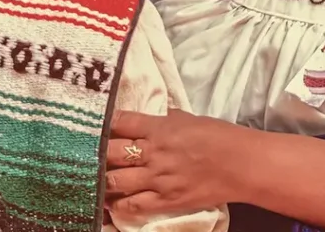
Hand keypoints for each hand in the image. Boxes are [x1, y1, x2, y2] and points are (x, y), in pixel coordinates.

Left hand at [104, 109, 249, 216]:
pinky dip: (117, 205)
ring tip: (91, 179)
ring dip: (102, 180)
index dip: (104, 123)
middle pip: (111, 152)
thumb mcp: (189, 118)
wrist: (241, 164)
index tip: (93, 125)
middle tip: (83, 153)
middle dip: (95, 153)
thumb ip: (165, 119)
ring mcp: (158, 179)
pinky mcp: (166, 200)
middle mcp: (153, 152)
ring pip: (116, 181)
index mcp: (159, 127)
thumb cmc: (218, 136)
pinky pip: (133, 205)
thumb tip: (150, 119)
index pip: (120, 122)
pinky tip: (107, 203)